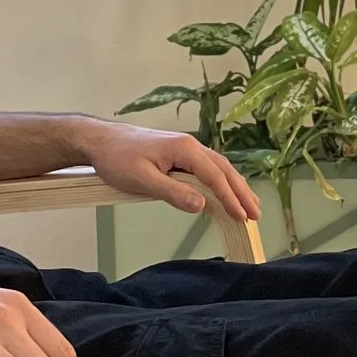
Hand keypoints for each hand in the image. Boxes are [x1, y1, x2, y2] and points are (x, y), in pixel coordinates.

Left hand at [76, 119, 260, 223]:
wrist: (101, 140)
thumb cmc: (117, 158)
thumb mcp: (142, 179)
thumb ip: (173, 193)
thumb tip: (201, 205)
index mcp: (185, 149)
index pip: (214, 177)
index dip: (230, 198)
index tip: (242, 216)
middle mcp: (191, 145)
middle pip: (224, 170)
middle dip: (241, 192)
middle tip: (256, 215)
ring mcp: (186, 148)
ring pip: (219, 168)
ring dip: (235, 186)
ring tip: (250, 205)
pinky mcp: (180, 154)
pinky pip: (208, 168)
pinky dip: (222, 180)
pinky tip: (227, 190)